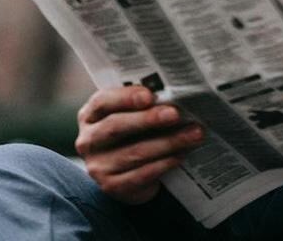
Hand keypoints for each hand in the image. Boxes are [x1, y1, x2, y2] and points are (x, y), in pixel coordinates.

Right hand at [75, 86, 203, 204]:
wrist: (129, 174)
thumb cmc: (135, 134)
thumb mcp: (134, 116)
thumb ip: (147, 105)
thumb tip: (178, 96)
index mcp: (91, 115)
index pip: (102, 101)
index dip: (125, 97)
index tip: (150, 95)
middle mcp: (89, 140)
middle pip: (115, 127)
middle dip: (148, 119)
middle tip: (175, 114)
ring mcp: (98, 166)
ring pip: (134, 152)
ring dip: (168, 142)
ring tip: (194, 134)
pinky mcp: (112, 186)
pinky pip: (141, 174)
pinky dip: (164, 163)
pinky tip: (181, 155)